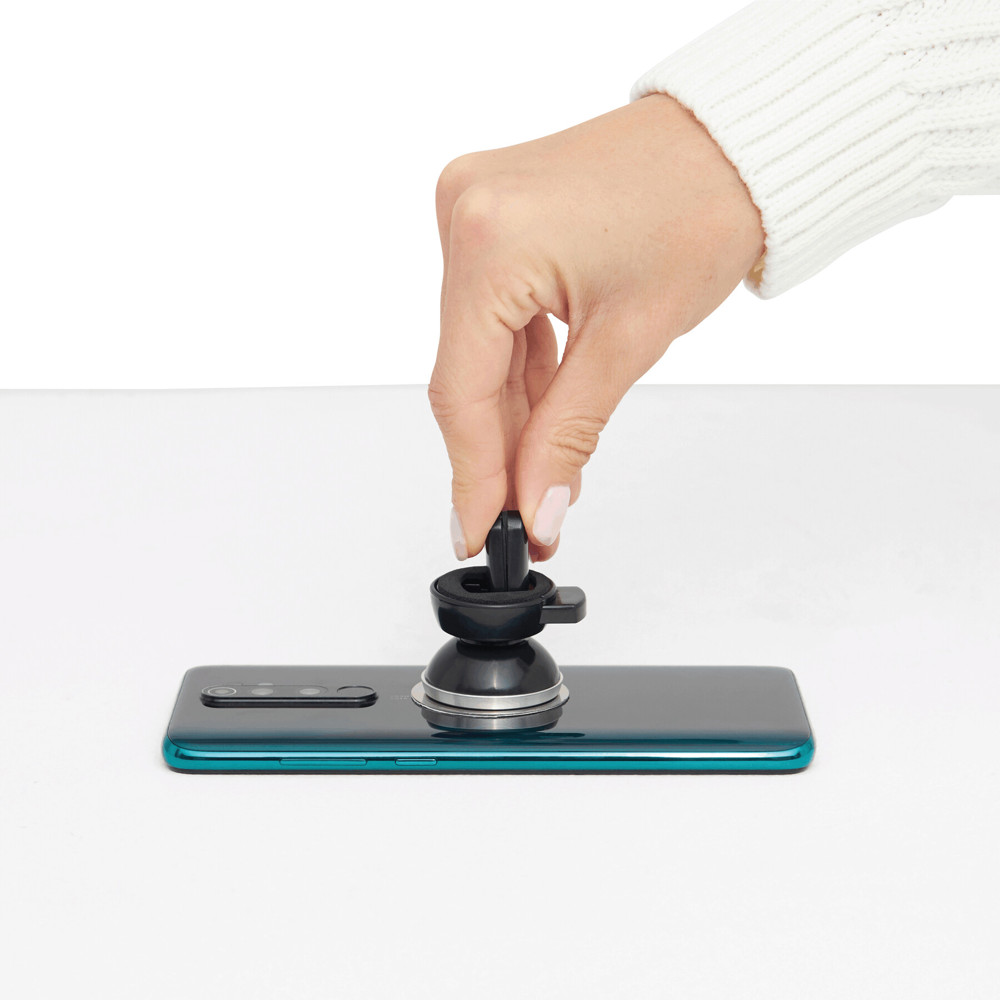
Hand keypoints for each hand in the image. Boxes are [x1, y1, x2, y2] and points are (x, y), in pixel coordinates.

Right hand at [430, 94, 763, 560]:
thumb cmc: (701, 208)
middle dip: (499, 452)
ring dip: (512, 416)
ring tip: (541, 480)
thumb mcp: (629, 341)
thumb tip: (539, 506)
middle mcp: (464, 215)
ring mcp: (474, 211)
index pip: (462, 389)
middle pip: (467, 371)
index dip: (472, 474)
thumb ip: (569, 435)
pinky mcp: (495, 218)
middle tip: (522, 518)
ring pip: (480, 347)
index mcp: (490, 240)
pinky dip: (521, 369)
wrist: (734, 145)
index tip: (478, 531)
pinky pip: (495, 314)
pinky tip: (539, 420)